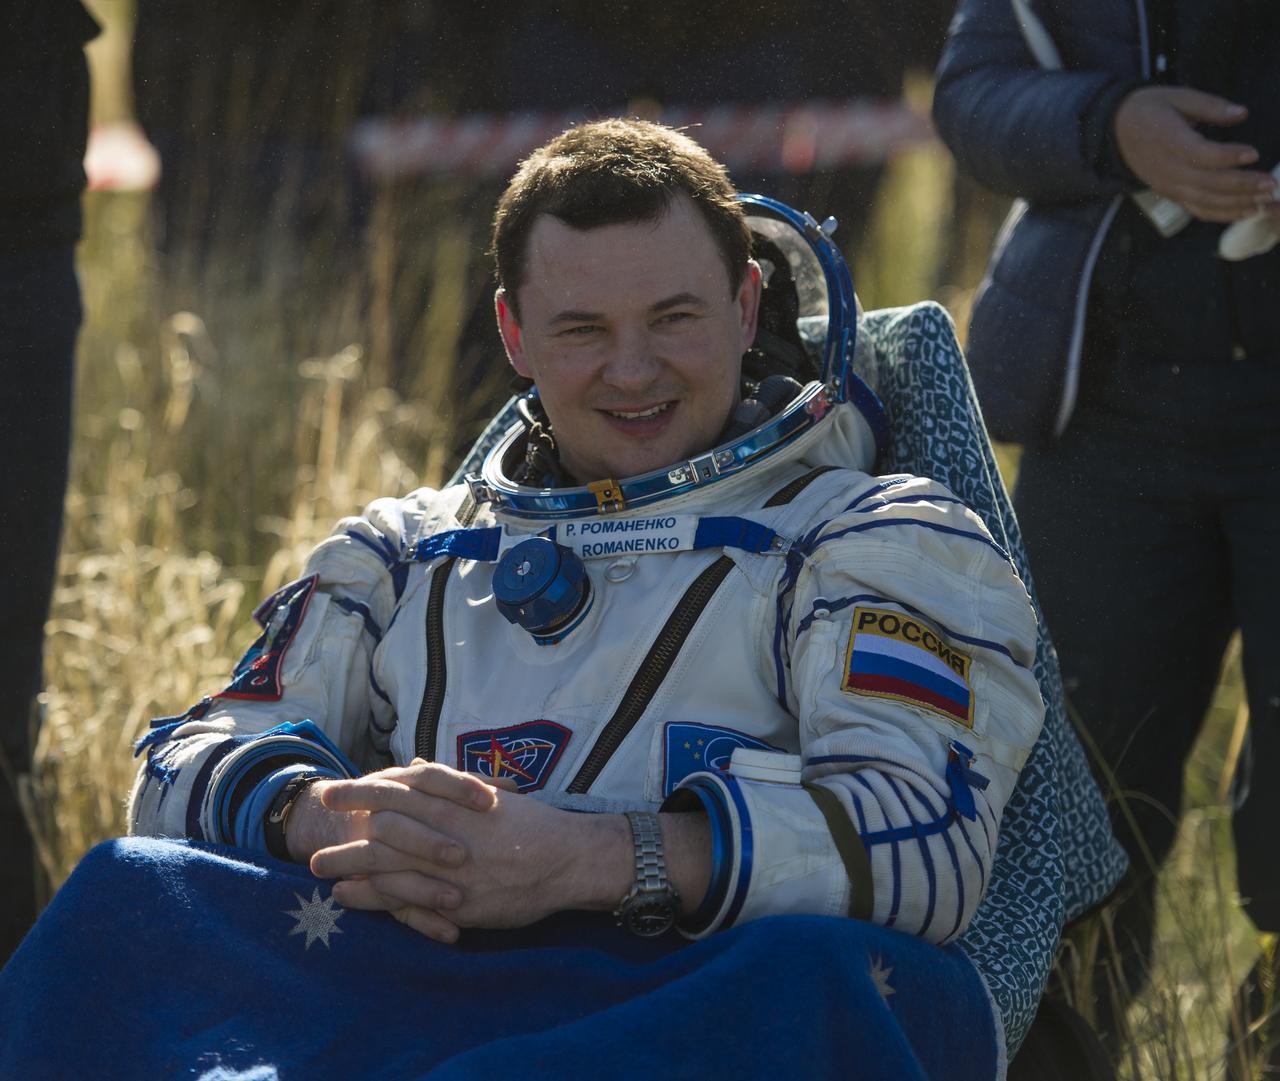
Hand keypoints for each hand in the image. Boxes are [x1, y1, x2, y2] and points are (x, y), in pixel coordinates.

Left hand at [314, 765, 632, 938]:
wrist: (567, 860)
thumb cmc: (533, 824)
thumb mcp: (491, 793)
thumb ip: (449, 782)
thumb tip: (412, 763)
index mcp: (455, 802)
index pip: (397, 789)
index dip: (360, 790)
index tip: (332, 790)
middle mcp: (446, 831)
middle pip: (382, 825)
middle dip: (345, 825)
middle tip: (312, 827)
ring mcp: (447, 867)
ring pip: (384, 863)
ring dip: (347, 863)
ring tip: (317, 867)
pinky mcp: (453, 900)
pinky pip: (402, 900)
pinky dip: (370, 897)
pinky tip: (348, 896)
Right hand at [1113, 87, 1277, 222]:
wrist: (1116, 131)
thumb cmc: (1149, 110)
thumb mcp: (1177, 96)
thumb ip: (1210, 106)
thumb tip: (1242, 114)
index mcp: (1170, 142)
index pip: (1202, 156)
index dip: (1229, 157)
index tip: (1254, 153)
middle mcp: (1169, 170)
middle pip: (1208, 183)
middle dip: (1242, 186)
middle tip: (1270, 184)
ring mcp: (1169, 186)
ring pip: (1205, 201)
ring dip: (1237, 204)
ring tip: (1264, 202)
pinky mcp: (1172, 194)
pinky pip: (1198, 209)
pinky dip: (1222, 214)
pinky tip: (1246, 211)